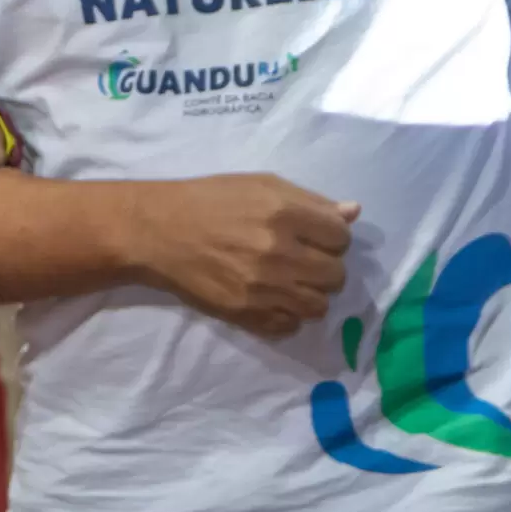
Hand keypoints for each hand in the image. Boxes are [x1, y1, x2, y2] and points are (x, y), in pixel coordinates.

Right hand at [134, 174, 356, 337]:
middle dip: (324, 268)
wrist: (158, 230)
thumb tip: (352, 212)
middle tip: (302, 261)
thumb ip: (310, 200)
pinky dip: (286, 315)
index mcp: (285, 213)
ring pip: (318, 306)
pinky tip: (271, 299)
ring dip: (309, 295)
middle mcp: (280, 252)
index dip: (331, 237)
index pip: (341, 237)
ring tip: (289, 282)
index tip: (314, 236)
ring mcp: (263, 287)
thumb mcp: (260, 185)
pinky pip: (289, 326)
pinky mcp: (246, 313)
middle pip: (336, 275)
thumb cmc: (210, 200)